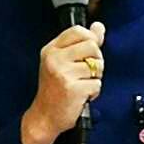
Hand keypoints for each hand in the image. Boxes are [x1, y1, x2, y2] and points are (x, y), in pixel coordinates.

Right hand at [20, 22, 105, 143]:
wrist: (44, 116)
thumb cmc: (54, 90)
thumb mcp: (62, 62)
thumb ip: (81, 44)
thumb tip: (99, 26)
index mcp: (50, 50)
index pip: (78, 30)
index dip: (90, 40)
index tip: (86, 53)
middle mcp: (54, 59)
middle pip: (92, 46)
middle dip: (96, 60)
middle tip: (85, 73)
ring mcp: (63, 74)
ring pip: (98, 66)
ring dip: (95, 78)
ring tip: (81, 85)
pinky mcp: (73, 89)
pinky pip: (97, 84)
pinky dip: (93, 92)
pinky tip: (81, 96)